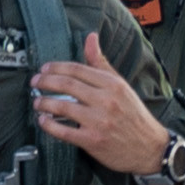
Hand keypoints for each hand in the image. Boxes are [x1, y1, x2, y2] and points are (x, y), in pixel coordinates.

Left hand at [32, 32, 168, 175]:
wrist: (149, 147)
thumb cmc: (133, 115)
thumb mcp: (121, 85)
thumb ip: (101, 63)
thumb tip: (91, 38)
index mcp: (113, 84)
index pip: (78, 69)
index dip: (56, 68)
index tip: (44, 69)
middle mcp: (106, 100)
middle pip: (67, 85)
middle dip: (45, 82)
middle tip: (35, 82)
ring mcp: (99, 121)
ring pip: (62, 107)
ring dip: (43, 103)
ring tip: (37, 102)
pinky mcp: (92, 140)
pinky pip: (63, 131)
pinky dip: (48, 125)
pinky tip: (43, 121)